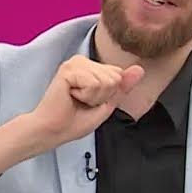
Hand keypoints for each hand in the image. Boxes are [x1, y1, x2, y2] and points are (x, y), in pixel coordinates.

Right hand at [0, 56, 143, 173]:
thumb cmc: (73, 121)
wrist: (52, 131)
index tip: (90, 102)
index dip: (109, 94)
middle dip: (103, 95)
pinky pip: (94, 83)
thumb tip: (139, 69)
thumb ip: (122, 86)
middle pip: (115, 76)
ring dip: (94, 97)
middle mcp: (82, 61)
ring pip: (107, 80)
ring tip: (75, 100)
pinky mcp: (68, 69)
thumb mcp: (106, 104)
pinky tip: (70, 97)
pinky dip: (86, 96)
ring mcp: (74, 63)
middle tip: (82, 102)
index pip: (118, 74)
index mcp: (90, 67)